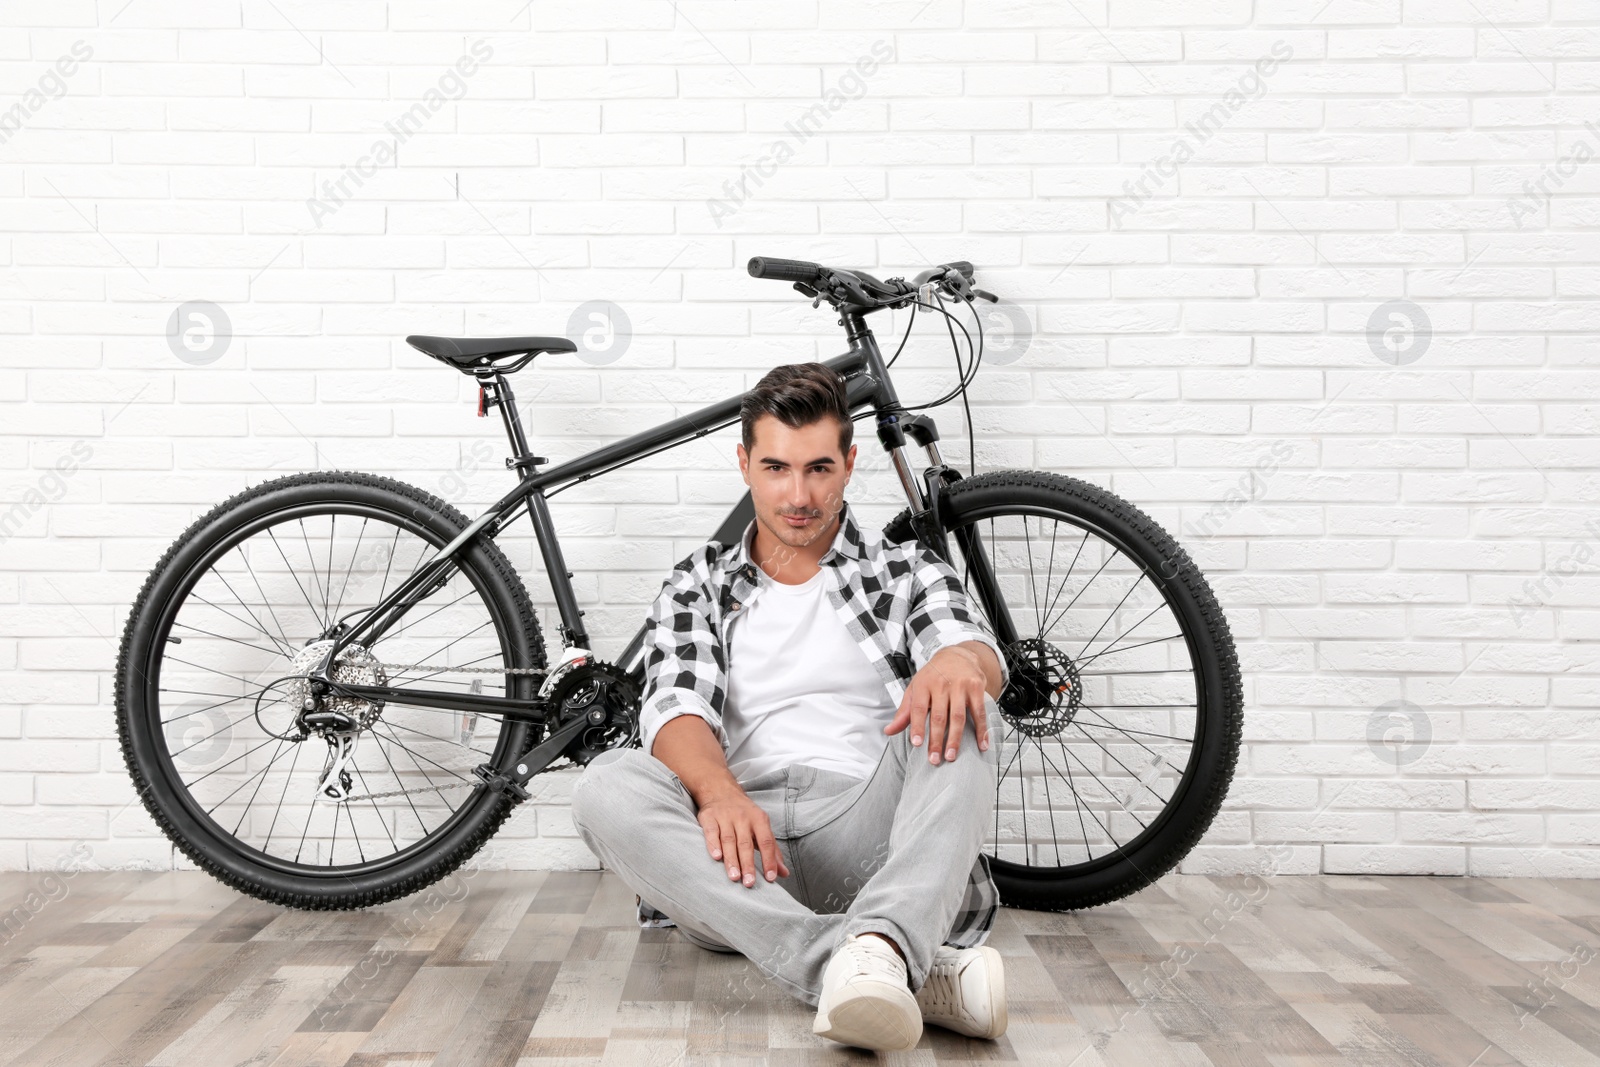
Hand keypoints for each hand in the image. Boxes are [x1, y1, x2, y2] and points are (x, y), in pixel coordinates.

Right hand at [695, 788, 789, 887]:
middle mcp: (743, 817)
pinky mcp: (709, 817)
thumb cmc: (745, 815)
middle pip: (746, 844)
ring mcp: (725, 817)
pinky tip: (716, 857)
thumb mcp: (761, 828)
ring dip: (731, 860)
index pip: (766, 842)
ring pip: (729, 840)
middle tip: (749, 883)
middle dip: (748, 864)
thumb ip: (772, 851)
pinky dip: (713, 844)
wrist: (721, 790)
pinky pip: (711, 832)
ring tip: (734, 877)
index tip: (770, 878)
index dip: (769, 860)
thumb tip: (784, 873)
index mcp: (759, 820)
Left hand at [884, 645, 991, 764]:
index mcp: (923, 685)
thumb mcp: (915, 689)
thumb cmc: (933, 676)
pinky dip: (981, 729)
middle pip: (938, 716)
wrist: (957, 655)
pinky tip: (981, 744)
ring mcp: (959, 685)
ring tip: (951, 756)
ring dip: (955, 739)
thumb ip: (904, 712)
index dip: (917, 727)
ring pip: (957, 716)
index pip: (918, 708)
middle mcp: (941, 684)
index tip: (917, 744)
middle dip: (936, 740)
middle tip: (935, 759)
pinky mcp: (975, 687)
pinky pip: (979, 711)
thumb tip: (889, 731)